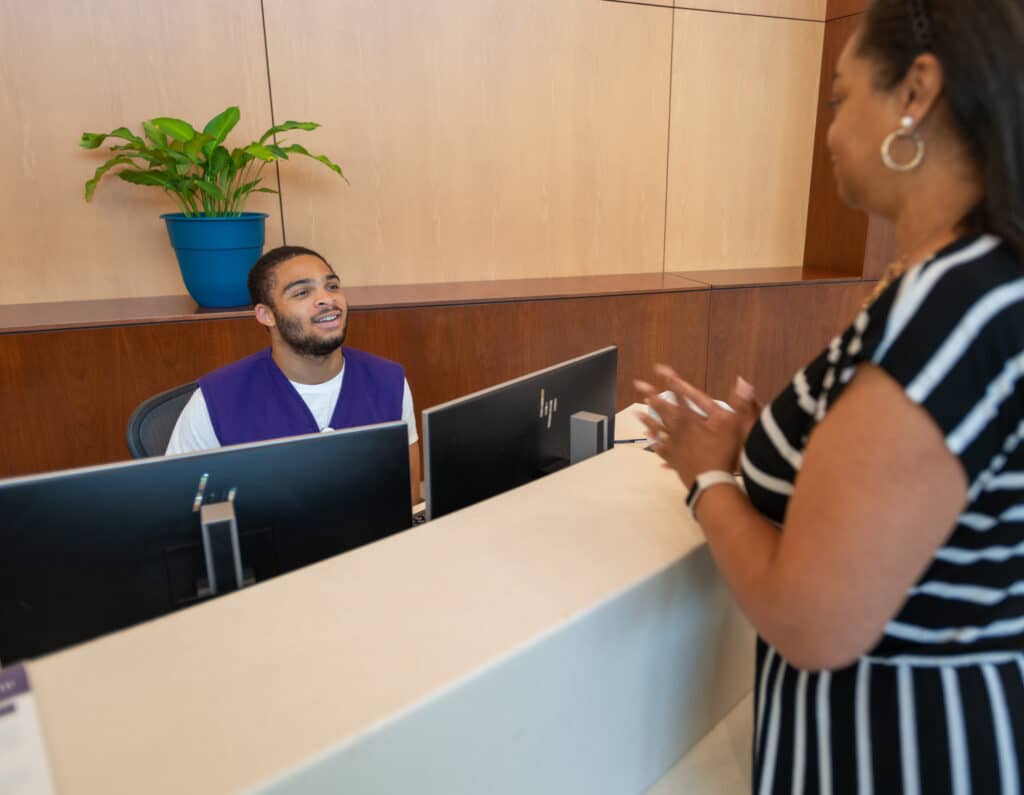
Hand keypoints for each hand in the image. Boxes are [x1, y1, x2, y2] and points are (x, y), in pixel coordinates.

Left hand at [634, 365, 759, 488]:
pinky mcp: (674, 460)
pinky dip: (655, 444)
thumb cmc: (723, 454)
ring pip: (657, 429)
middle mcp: (677, 430)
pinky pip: (661, 449)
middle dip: (650, 395)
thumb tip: (743, 381)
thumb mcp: (735, 426)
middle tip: (638, 385)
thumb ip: (740, 403)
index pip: (679, 395)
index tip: (659, 369)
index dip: (671, 381)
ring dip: (647, 418)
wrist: (711, 482)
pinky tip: (649, 442)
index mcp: (690, 419)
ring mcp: (673, 446)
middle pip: (661, 409)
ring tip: (636, 412)